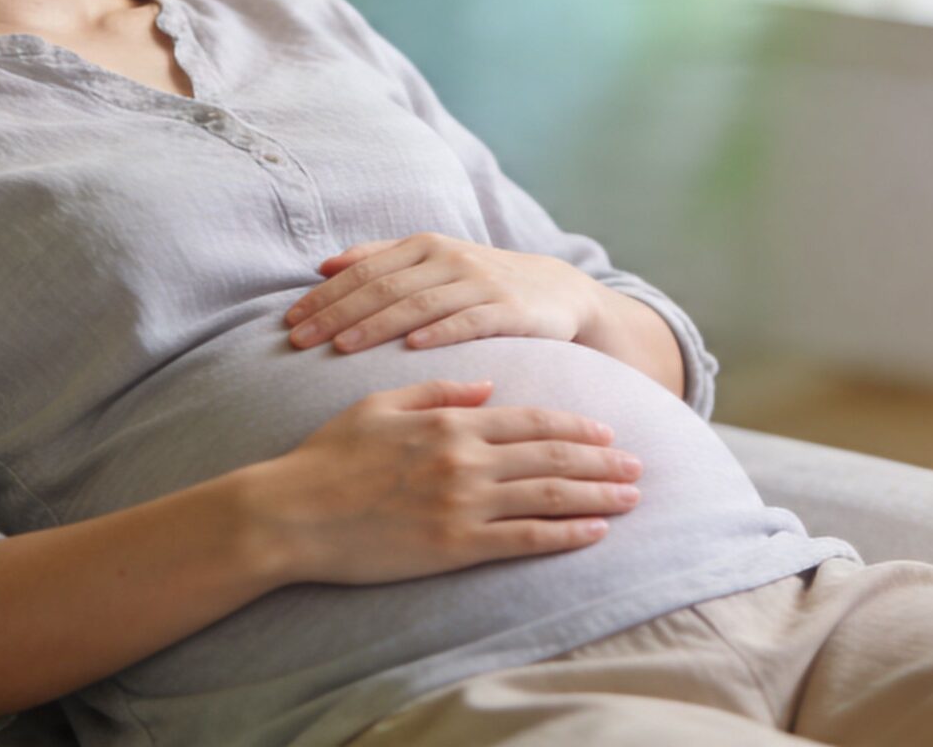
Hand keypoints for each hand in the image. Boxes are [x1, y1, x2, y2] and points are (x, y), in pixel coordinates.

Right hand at [249, 379, 642, 586]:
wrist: (293, 513)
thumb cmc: (326, 458)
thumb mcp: (376, 405)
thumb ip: (435, 390)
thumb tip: (486, 386)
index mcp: (447, 422)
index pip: (529, 420)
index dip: (575, 425)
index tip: (606, 430)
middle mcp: (464, 460)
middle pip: (552, 456)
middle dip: (602, 459)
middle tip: (639, 464)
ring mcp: (463, 504)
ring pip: (550, 495)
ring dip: (598, 495)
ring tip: (630, 497)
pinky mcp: (456, 546)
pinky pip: (527, 539)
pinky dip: (566, 534)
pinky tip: (594, 533)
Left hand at [285, 232, 604, 353]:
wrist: (559, 292)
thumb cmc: (482, 282)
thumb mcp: (431, 263)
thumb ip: (379, 259)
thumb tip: (323, 265)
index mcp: (422, 247)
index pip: (361, 271)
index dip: (323, 296)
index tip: (288, 321)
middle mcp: (447, 258)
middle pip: (380, 288)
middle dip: (335, 314)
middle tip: (298, 340)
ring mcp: (479, 281)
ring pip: (416, 304)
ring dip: (375, 326)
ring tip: (340, 348)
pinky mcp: (510, 308)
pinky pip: (469, 321)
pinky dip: (440, 331)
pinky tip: (412, 348)